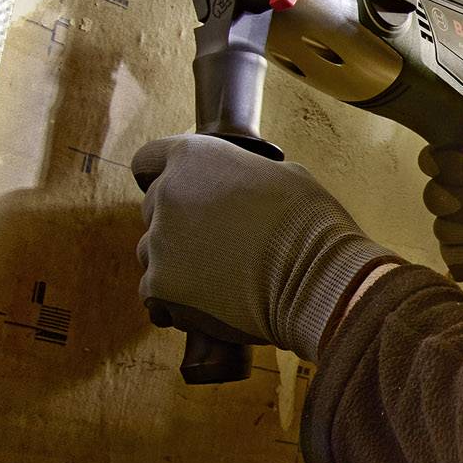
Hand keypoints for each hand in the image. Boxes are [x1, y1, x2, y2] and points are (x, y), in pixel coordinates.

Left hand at [131, 135, 389, 358]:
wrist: (313, 278)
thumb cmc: (308, 224)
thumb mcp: (283, 177)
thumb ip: (246, 177)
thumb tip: (248, 189)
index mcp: (193, 158)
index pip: (149, 160)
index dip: (161, 176)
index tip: (177, 193)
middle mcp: (168, 194)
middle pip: (153, 209)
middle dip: (178, 224)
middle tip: (214, 243)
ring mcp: (159, 243)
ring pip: (151, 252)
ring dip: (174, 262)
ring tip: (215, 277)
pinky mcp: (160, 286)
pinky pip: (153, 293)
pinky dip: (173, 300)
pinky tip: (203, 304)